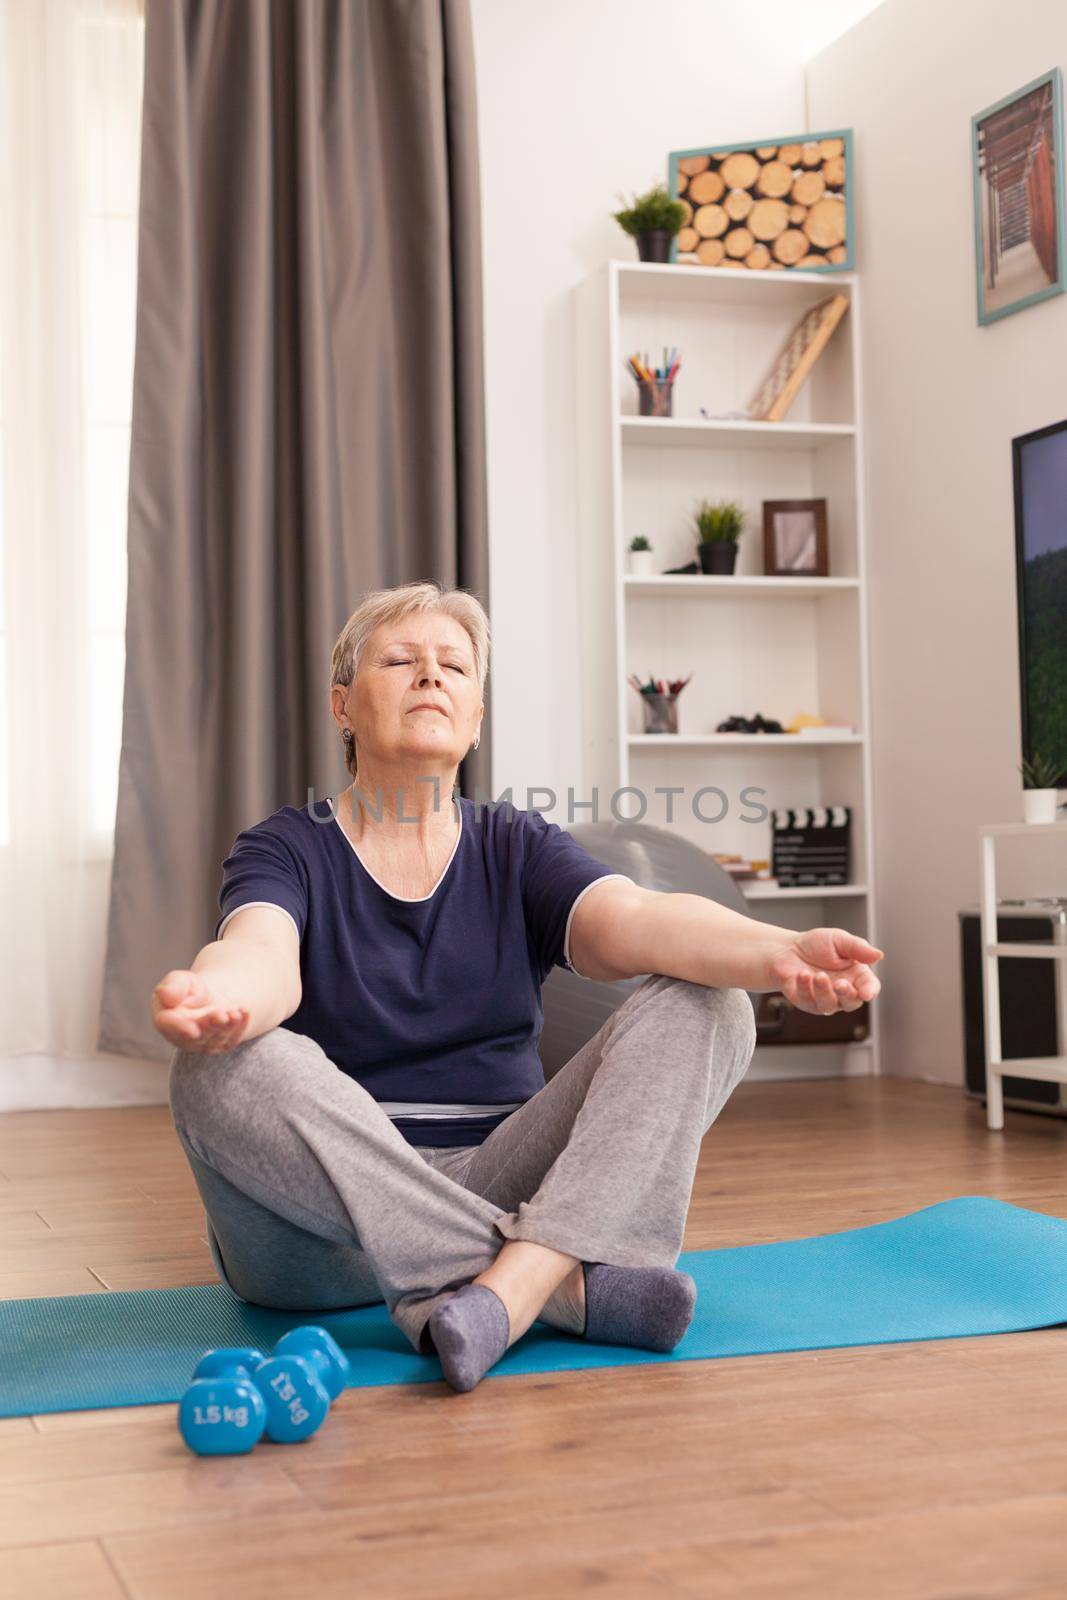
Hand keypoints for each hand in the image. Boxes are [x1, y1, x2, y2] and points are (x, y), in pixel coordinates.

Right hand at [150, 969, 249, 1052]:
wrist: (209, 999)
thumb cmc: (189, 989)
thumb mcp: (179, 980)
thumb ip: (172, 987)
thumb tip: (164, 994)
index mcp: (166, 1020)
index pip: (169, 1026)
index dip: (180, 1029)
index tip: (193, 1030)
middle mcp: (183, 1037)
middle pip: (197, 1034)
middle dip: (210, 1025)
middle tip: (221, 1015)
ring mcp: (203, 1044)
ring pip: (216, 1037)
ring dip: (227, 1026)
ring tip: (236, 1012)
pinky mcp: (222, 1044)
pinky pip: (232, 1038)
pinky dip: (240, 1026)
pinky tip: (244, 1012)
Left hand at [767, 928, 883, 1015]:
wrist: (787, 948)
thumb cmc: (816, 945)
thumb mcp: (839, 940)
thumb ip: (858, 948)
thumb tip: (879, 955)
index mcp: (856, 976)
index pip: (869, 987)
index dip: (870, 991)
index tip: (866, 993)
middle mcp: (842, 991)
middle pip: (851, 1003)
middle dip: (846, 995)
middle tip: (839, 983)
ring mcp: (824, 999)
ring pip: (829, 1005)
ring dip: (824, 991)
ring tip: (817, 975)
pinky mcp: (805, 1002)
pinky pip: (807, 1001)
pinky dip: (805, 988)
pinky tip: (802, 974)